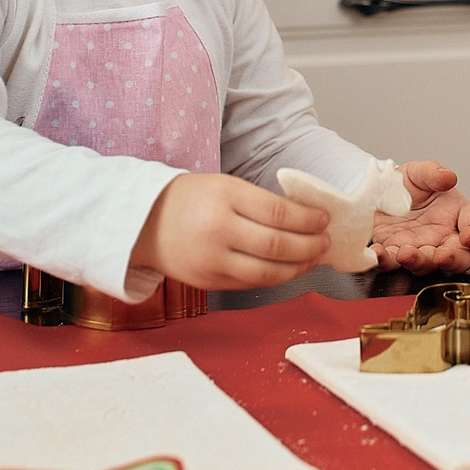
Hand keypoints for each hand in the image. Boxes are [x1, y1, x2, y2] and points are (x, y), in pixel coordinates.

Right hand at [135, 172, 328, 289]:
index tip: (324, 219)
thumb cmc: (191, 199)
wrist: (143, 222)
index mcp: (224, 197)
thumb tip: (306, 219)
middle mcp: (218, 230)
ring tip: (314, 257)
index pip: (279, 213)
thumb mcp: (224, 186)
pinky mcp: (209, 282)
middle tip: (326, 241)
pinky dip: (276, 278)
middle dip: (310, 246)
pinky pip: (252, 283)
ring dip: (299, 267)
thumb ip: (261, 202)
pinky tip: (290, 269)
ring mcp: (213, 261)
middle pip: (278, 245)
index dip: (308, 219)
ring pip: (269, 272)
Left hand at [370, 161, 469, 272]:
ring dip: (419, 263)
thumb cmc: (407, 184)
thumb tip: (447, 176)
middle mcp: (442, 236)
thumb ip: (433, 173)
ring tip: (406, 254)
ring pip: (427, 265)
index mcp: (456, 214)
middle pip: (460, 257)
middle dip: (453, 260)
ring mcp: (419, 248)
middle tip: (443, 256)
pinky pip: (391, 263)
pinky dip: (385, 261)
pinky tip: (378, 253)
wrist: (376, 191)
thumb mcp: (420, 172)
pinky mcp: (394, 253)